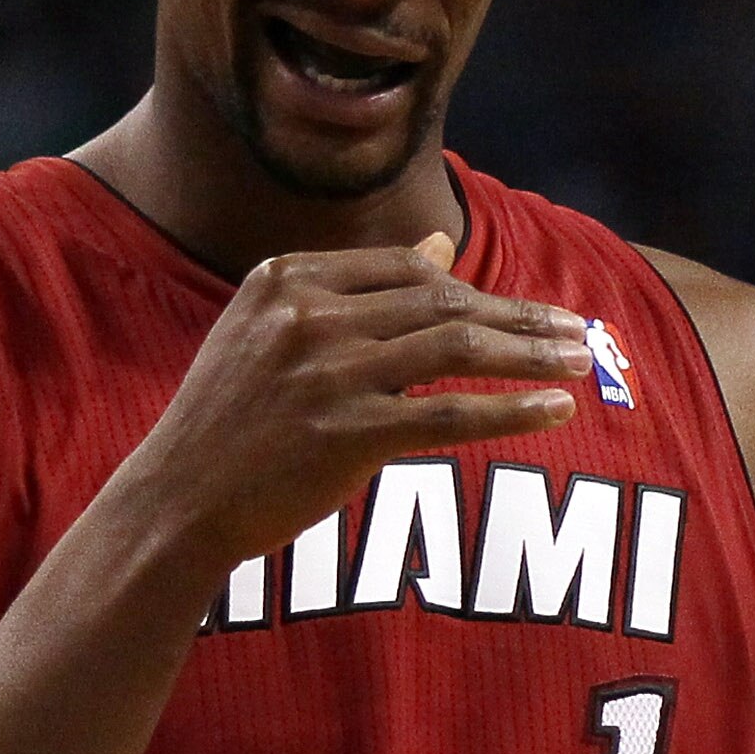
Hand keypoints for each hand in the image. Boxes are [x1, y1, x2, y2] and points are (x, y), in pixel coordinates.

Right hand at [127, 236, 591, 571]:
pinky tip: (555, 413)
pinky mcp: (347, 435)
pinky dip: (512, 411)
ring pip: (456, 350)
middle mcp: (308, 316)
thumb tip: (437, 250)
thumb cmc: (228, 425)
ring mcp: (327, 374)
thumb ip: (352, 291)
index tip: (518, 311)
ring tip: (579, 361)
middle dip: (518, 314)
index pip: (403, 270)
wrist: (175, 503)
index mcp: (286, 280)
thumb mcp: (272, 336)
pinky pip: (451, 414)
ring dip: (529, 353)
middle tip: (576, 327)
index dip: (471, 289)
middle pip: (440, 303)